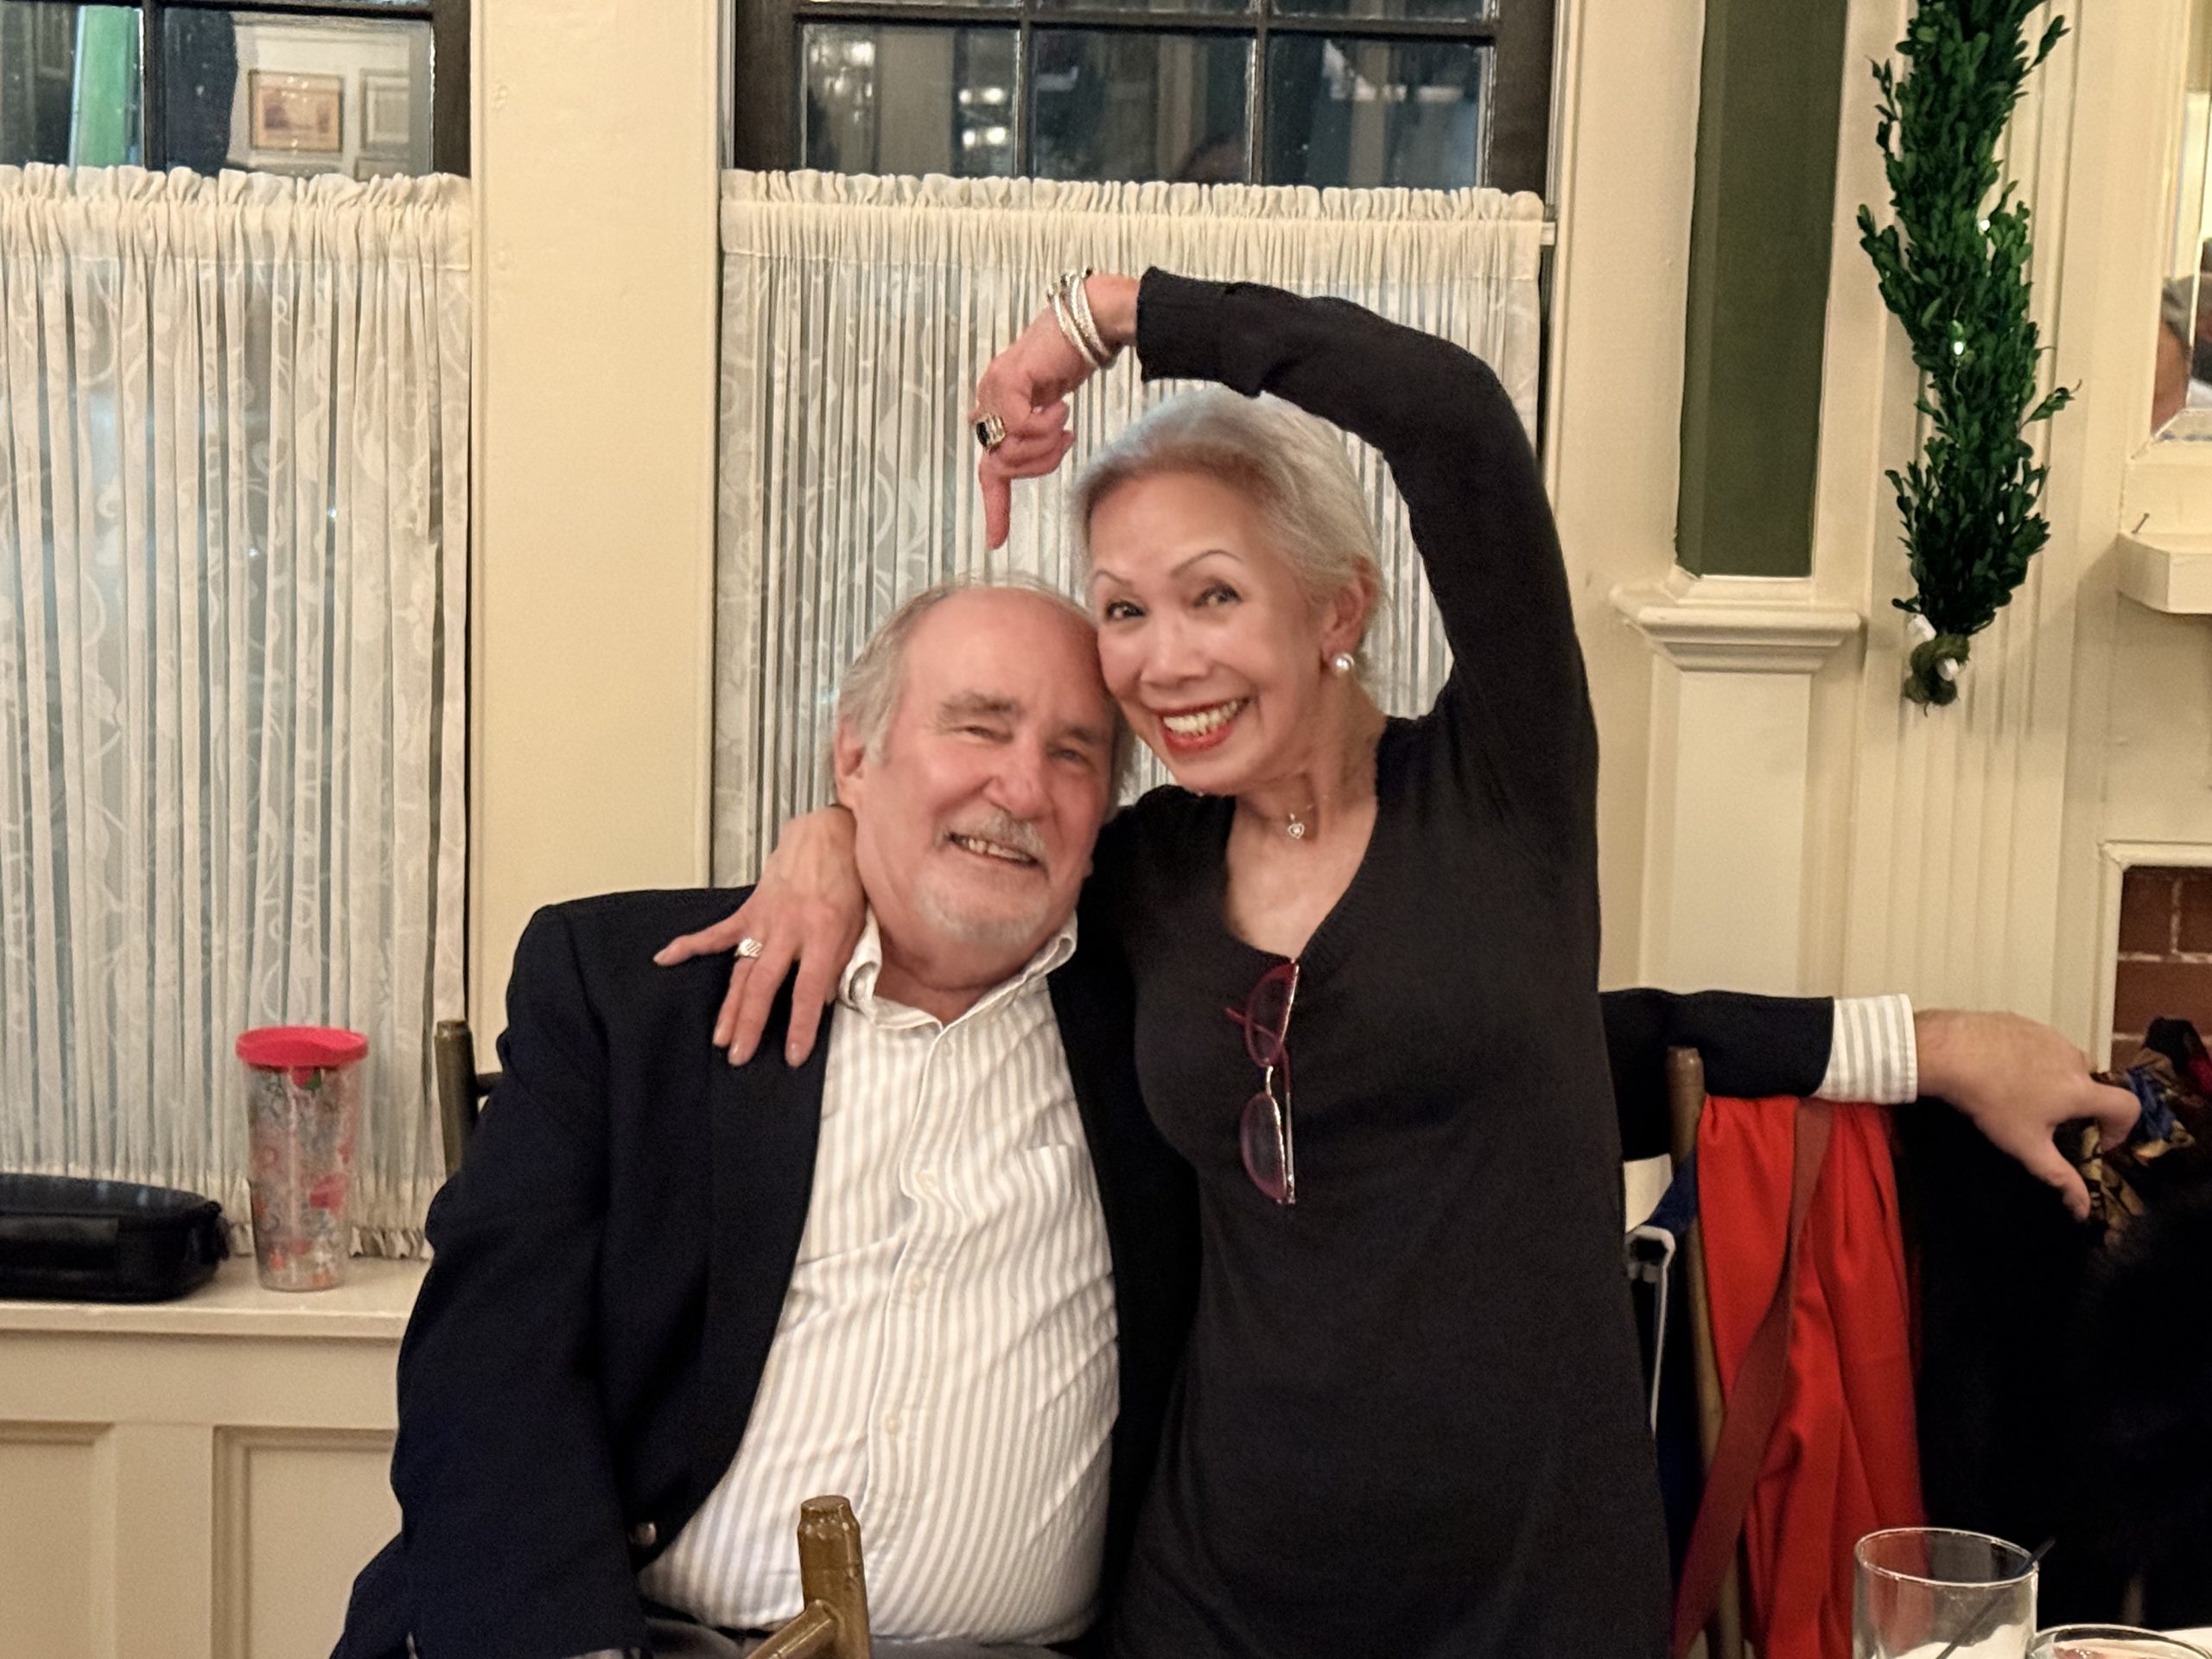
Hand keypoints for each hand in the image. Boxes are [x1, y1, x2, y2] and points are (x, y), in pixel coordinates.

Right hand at [653, 807, 864, 1065]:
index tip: (792, 1054)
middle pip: (764, 984)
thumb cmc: (848, 879)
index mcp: (823, 933)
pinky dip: (690, 945)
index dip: (800, 1025)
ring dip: (729, 1006)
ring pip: (741, 969)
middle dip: (750, 1024)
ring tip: (720, 1038)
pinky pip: (717, 931)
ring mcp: (765, 920)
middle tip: (739, 1055)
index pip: (808, 990)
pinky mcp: (750, 910)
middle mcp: (790, 929)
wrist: (829, 836)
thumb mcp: (859, 924)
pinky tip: (666, 958)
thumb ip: (841, 963)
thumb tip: (823, 999)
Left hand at [970, 272, 1138, 548]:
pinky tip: (1061, 407)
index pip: (988, 467)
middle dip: (1037, 466)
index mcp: (996, 406)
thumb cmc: (1073, 354)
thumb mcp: (1048, 401)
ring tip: (1064, 421)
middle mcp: (988, 398)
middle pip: (1001, 467)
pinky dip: (1046, 425)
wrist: (1092, 320)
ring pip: (1011, 451)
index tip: (996, 541)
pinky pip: (1020, 428)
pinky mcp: (1008, 380)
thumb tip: (1002, 446)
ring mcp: (994, 387)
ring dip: (1046, 446)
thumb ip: (1026, 424)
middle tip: (1065, 441)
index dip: (994, 506)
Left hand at [1913, 1009, 2139, 1221]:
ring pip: (2067, 1062)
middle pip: (2095, 1085)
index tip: (2096, 1141)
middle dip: (2082, 1105)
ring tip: (2023, 1097)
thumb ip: (2059, 1176)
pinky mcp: (2024, 1022)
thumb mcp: (2026, 1146)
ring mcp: (2049, 1035)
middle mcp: (2074, 1057)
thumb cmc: (1992, 1101)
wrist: (1949, 1050)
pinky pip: (2041, 1045)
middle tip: (2051, 1121)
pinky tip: (2004, 1072)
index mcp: (2082, 1088)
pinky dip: (2034, 1059)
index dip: (2121, 1129)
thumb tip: (2083, 1209)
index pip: (2129, 1106)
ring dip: (2058, 1081)